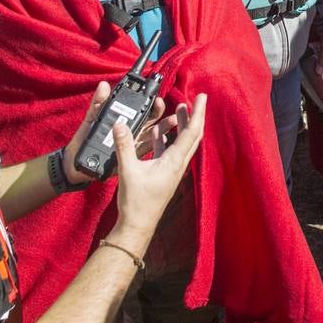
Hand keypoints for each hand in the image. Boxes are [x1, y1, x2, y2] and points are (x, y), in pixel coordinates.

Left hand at [61, 81, 167, 187]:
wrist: (76, 164)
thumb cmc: (82, 140)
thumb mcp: (91, 119)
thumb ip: (98, 103)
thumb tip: (104, 85)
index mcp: (122, 121)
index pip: (139, 108)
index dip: (149, 101)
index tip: (155, 94)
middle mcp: (130, 131)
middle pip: (149, 120)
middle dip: (158, 111)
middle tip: (161, 104)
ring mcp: (131, 144)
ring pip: (151, 134)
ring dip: (163, 127)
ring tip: (172, 121)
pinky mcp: (130, 156)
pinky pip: (145, 149)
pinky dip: (155, 144)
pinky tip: (162, 139)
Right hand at [109, 95, 206, 246]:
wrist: (137, 226)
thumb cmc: (136, 202)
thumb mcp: (128, 170)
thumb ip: (124, 146)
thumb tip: (119, 124)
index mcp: (174, 162)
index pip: (191, 132)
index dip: (198, 112)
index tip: (203, 96)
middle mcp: (178, 165)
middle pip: (192, 136)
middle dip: (194, 116)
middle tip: (194, 100)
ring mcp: (172, 170)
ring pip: (182, 143)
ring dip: (182, 126)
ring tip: (179, 110)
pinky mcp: (164, 175)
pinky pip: (170, 151)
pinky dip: (168, 138)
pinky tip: (159, 131)